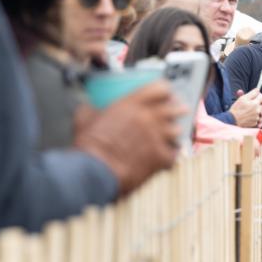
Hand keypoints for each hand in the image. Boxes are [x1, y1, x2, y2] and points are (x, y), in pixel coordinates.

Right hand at [74, 80, 186, 194]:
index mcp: (131, 104)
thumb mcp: (84, 120)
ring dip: (173, 134)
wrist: (95, 173)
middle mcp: (148, 117)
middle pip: (174, 108)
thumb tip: (86, 107)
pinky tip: (165, 157)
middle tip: (176, 114)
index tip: (165, 95)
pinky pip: (174, 153)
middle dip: (177, 110)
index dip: (164, 92)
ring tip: (169, 138)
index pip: (160, 88)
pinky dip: (171, 155)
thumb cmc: (89, 148)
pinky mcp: (161, 157)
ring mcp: (157, 137)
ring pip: (177, 130)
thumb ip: (89, 109)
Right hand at [230, 88, 261, 127]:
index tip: (256, 96)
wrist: (232, 120)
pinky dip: (260, 120)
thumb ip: (252, 93)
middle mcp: (258, 111)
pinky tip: (256, 118)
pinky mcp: (255, 124)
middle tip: (258, 104)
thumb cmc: (236, 109)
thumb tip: (257, 90)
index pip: (261, 97)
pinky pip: (261, 122)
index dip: (258, 95)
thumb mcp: (243, 98)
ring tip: (258, 112)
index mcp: (255, 104)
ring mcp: (257, 118)